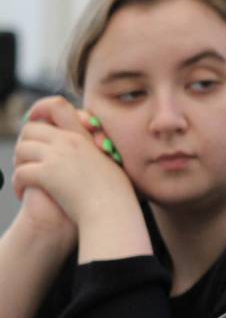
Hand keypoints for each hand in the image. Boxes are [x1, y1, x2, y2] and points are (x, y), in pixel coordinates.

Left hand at [12, 97, 134, 232]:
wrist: (113, 212)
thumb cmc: (116, 194)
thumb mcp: (109, 162)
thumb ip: (95, 149)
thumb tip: (92, 145)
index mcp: (83, 136)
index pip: (56, 105)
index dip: (40, 110)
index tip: (35, 120)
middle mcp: (69, 141)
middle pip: (30, 129)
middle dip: (25, 145)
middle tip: (27, 162)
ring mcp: (57, 157)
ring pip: (21, 149)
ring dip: (19, 164)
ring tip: (25, 180)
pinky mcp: (47, 175)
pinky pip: (20, 173)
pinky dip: (18, 185)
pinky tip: (24, 195)